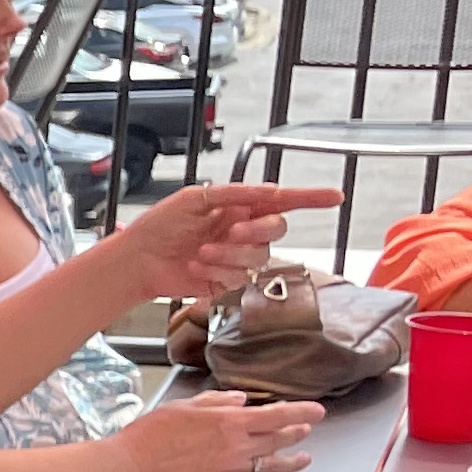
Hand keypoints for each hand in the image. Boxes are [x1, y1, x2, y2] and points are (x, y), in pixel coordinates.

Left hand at [108, 180, 343, 304]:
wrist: (136, 259)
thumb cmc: (159, 225)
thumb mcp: (193, 199)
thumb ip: (232, 194)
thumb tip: (272, 191)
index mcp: (239, 206)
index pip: (283, 201)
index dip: (311, 198)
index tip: (336, 197)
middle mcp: (243, 230)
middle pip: (277, 229)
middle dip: (257, 230)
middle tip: (230, 231)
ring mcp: (236, 256)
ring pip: (260, 256)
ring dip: (232, 254)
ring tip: (201, 252)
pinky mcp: (226, 280)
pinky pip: (239, 277)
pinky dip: (217, 271)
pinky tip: (195, 266)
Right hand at [119, 389, 322, 471]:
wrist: (131, 467)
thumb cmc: (149, 435)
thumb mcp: (182, 406)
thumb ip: (216, 401)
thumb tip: (241, 400)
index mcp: (229, 421)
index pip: (278, 415)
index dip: (302, 412)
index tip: (317, 411)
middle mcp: (237, 447)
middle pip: (281, 440)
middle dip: (297, 433)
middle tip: (305, 431)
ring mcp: (231, 471)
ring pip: (275, 466)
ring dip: (293, 461)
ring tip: (302, 459)